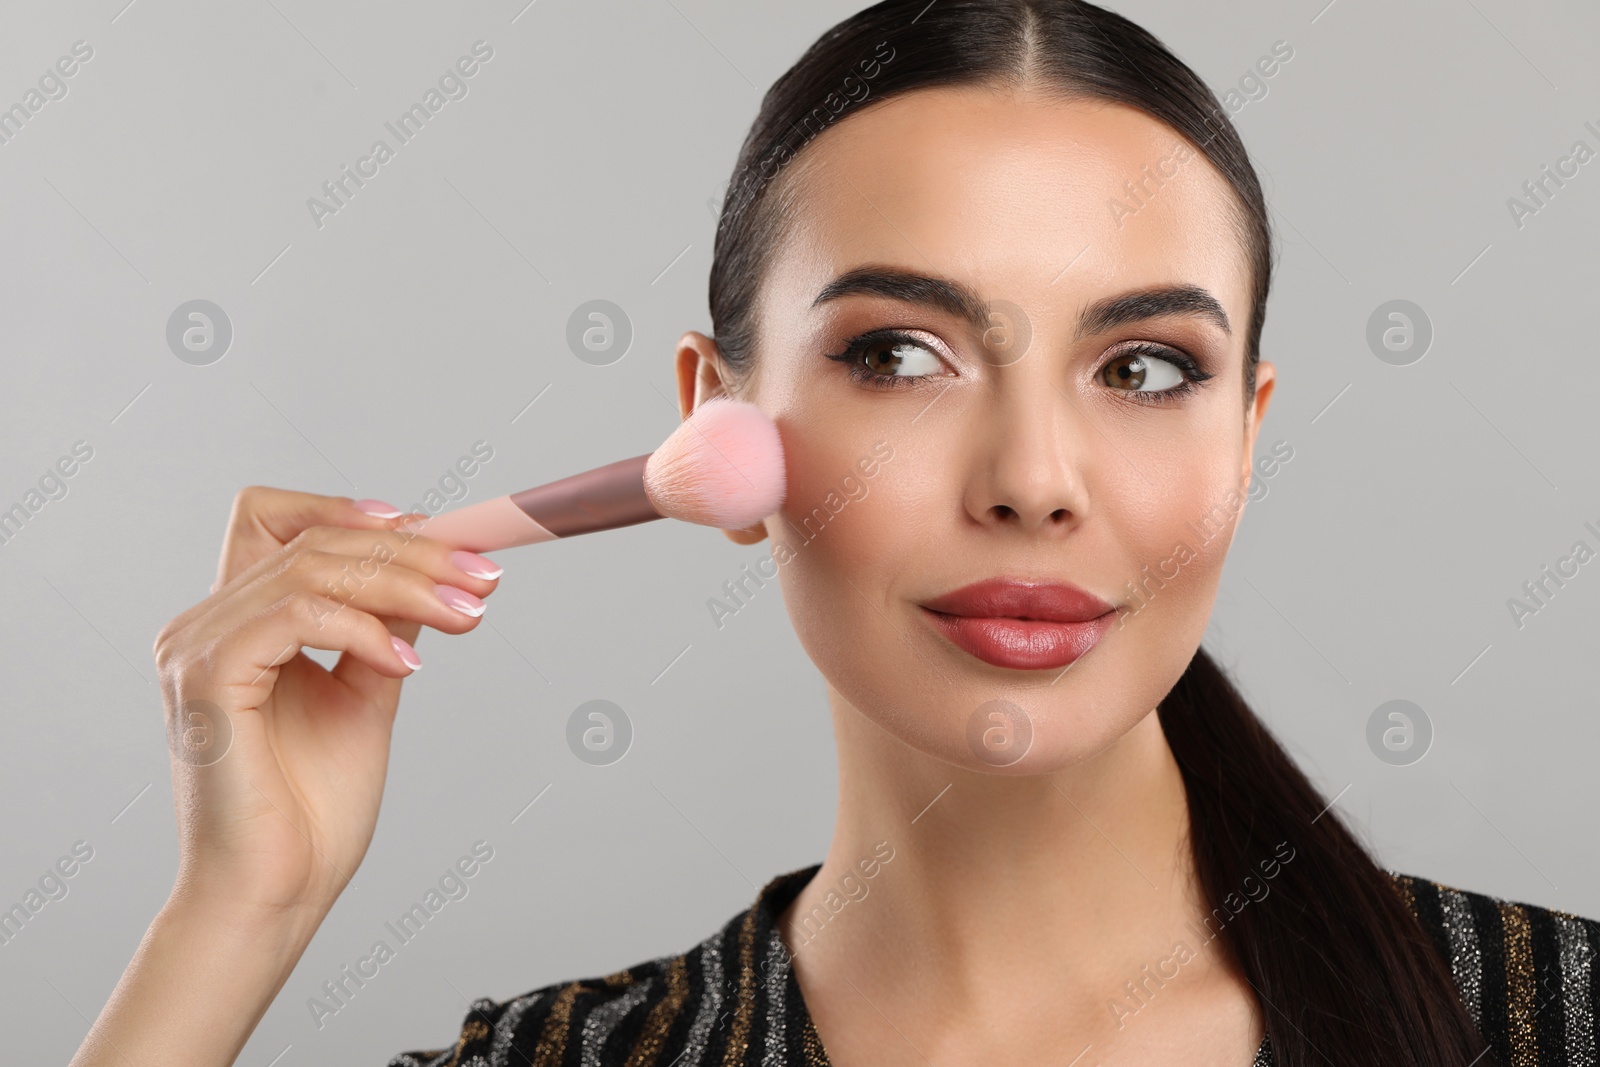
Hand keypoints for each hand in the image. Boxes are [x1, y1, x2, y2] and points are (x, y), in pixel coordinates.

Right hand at [152, 487, 501, 922]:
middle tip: (483, 577)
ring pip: (312, 568)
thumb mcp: (365, 696)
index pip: (270, 519)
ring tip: (466, 614)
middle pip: (311, 540)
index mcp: (235, 625)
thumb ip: (383, 631)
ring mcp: (197, 648)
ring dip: (405, 584)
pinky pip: (296, 615)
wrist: (279, 893)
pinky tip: (407, 665)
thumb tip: (430, 573)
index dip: (342, 508)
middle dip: (412, 552)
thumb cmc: (312, 812)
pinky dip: (363, 629)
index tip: (428, 527)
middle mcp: (204, 626)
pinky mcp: (208, 678)